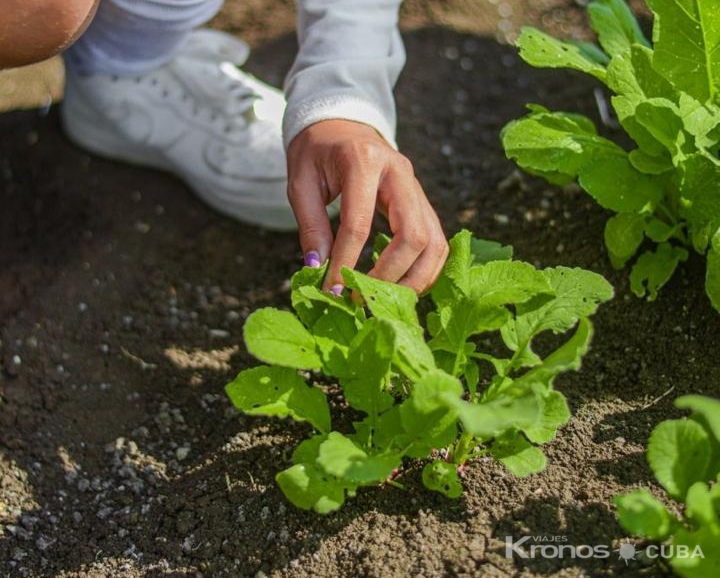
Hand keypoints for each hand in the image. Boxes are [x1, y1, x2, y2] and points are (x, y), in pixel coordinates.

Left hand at [286, 119, 448, 294]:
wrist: (341, 124)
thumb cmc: (317, 152)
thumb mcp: (301, 182)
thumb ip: (310, 225)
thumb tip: (319, 268)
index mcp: (364, 162)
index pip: (360, 224)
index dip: (347, 262)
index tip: (333, 289)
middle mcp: (401, 173)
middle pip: (414, 236)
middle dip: (390, 275)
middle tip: (363, 298)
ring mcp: (417, 188)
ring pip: (435, 243)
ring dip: (415, 279)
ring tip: (385, 300)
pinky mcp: (423, 203)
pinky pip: (436, 242)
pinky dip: (424, 270)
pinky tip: (402, 286)